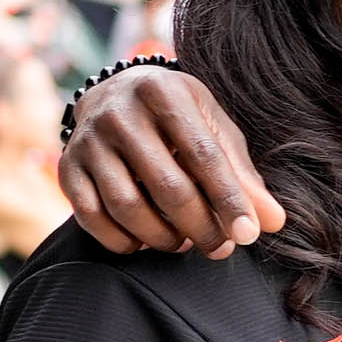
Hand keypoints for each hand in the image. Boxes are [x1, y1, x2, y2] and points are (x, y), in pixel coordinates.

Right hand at [56, 67, 279, 259]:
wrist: (114, 94)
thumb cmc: (179, 117)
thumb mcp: (214, 130)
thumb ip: (243, 175)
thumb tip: (274, 223)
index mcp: (164, 94)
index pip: (204, 155)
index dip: (229, 199)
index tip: (249, 235)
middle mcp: (120, 114)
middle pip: (167, 186)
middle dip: (200, 226)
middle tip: (219, 248)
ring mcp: (88, 141)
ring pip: (127, 206)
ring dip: (162, 237)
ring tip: (186, 243)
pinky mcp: (67, 167)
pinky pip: (91, 217)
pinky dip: (121, 240)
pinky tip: (144, 243)